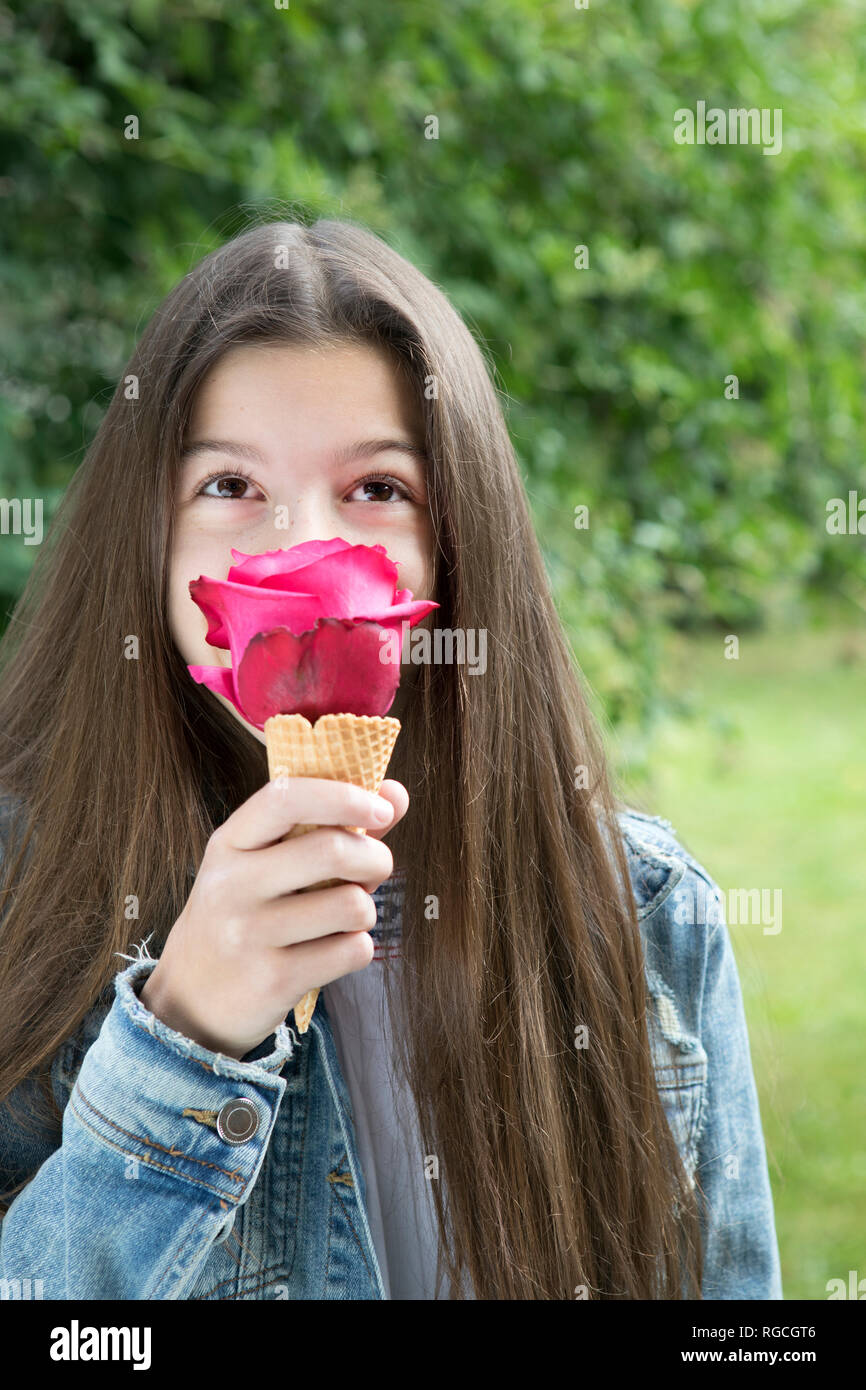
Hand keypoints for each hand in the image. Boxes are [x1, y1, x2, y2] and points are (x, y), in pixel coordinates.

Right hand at [139, 777, 407, 1058]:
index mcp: (230, 842)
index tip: (381, 807)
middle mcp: (233, 884)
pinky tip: (333, 950)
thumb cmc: (246, 915)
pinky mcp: (273, 980)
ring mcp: (249, 934)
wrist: (191, 999)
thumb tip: (397, 793)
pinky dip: (358, 948)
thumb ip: (332, 825)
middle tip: (374, 869)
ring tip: (345, 916)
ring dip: (366, 910)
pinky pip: (352, 951)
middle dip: (375, 858)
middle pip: (333, 850)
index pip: (285, 797)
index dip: (343, 795)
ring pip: (351, 904)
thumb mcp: (265, 863)